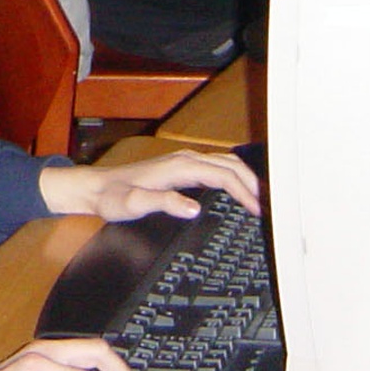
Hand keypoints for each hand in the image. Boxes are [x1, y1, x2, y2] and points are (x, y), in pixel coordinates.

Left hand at [39, 147, 261, 223]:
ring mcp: (184, 162)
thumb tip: (194, 208)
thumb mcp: (134, 205)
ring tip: (264, 200)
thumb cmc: (113, 197)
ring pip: (226, 163)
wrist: (96, 187)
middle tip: (273, 208)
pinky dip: (235, 177)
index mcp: (179, 167)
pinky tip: (240, 192)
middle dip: (254, 183)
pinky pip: (217, 168)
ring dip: (247, 178)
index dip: (245, 192)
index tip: (260, 211)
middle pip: (231, 165)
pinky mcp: (182, 168)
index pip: (223, 175)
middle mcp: (185, 160)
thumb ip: (163, 204)